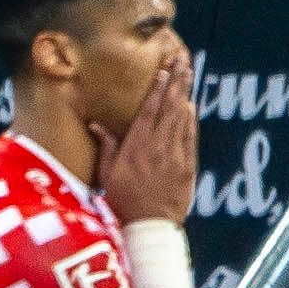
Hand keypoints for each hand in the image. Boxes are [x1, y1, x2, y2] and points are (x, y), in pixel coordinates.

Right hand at [92, 53, 197, 225]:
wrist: (150, 226)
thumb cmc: (124, 200)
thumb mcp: (108, 174)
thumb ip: (107, 146)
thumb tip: (96, 124)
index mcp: (136, 146)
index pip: (149, 110)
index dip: (158, 88)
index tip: (164, 69)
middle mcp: (158, 147)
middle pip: (170, 108)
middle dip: (177, 82)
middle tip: (183, 60)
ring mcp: (176, 156)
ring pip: (182, 119)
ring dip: (186, 94)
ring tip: (189, 73)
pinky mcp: (188, 167)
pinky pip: (191, 138)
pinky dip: (191, 121)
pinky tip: (191, 106)